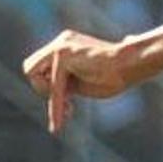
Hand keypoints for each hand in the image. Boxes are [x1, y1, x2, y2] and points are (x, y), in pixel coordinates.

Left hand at [21, 30, 145, 135]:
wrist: (132, 65)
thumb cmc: (116, 75)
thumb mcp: (82, 81)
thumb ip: (64, 82)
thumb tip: (50, 91)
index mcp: (66, 45)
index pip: (41, 67)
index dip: (48, 89)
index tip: (69, 106)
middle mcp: (61, 41)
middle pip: (30, 67)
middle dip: (43, 89)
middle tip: (69, 102)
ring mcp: (61, 45)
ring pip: (32, 72)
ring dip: (48, 93)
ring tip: (71, 101)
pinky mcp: (63, 55)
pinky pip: (52, 85)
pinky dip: (56, 105)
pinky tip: (61, 120)